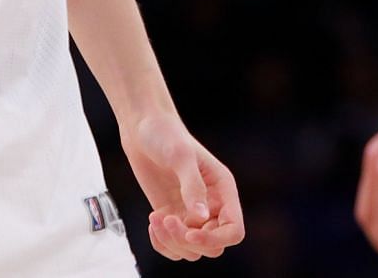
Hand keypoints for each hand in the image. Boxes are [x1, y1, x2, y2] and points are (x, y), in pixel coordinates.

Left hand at [121, 111, 244, 261]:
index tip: (190, 233)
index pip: (234, 230)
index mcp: (223, 190)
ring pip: (192, 250)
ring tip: (156, 219)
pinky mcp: (172, 215)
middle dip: (189, 242)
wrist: (143, 127)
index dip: (215, 239)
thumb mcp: (181, 156)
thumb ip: (193, 187)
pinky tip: (152, 221)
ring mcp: (191, 213)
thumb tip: (201, 218)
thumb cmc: (166, 134)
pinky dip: (162, 242)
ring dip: (172, 242)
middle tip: (168, 220)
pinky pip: (173, 245)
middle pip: (213, 246)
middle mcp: (212, 205)